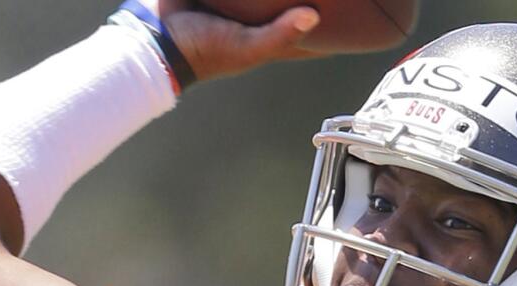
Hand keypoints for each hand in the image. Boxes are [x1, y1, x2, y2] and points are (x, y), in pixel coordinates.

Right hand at [151, 0, 321, 81]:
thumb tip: (314, 15)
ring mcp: (241, 1)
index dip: (335, 24)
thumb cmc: (205, 50)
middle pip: (292, 1)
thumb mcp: (247, 48)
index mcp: (271, 33)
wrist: (157, 37)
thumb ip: (279, 34)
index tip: (359, 15)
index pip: (309, 30)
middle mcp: (260, 14)